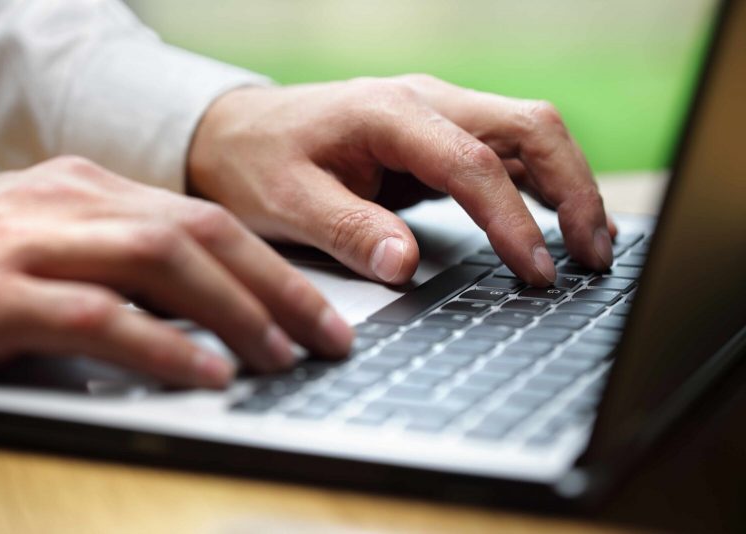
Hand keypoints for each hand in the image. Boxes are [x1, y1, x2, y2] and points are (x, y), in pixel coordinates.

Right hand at [0, 157, 351, 385]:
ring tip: (281, 357)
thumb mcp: (64, 253)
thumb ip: (132, 270)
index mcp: (94, 189)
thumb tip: (220, 312)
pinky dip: (160, 346)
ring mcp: (32, 241)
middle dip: (276, 288)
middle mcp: (71, 200)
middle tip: (327, 337)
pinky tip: (206, 373)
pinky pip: (97, 316)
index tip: (321, 311)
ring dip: (234, 312)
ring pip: (160, 263)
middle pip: (201, 234)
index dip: (274, 269)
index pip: (208, 220)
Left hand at [188, 75, 616, 286]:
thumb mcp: (286, 202)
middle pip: (529, 127)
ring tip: (593, 247)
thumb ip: (346, 230)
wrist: (236, 134)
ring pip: (529, 136)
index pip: (471, 163)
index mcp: (387, 112)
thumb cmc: (256, 163)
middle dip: (573, 189)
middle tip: (592, 257)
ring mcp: (437, 117)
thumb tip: (405, 266)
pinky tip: (558, 225)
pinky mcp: (438, 140)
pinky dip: (542, 188)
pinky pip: (506, 156)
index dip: (511, 221)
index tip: (533, 272)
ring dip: (569, 186)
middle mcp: (425, 103)